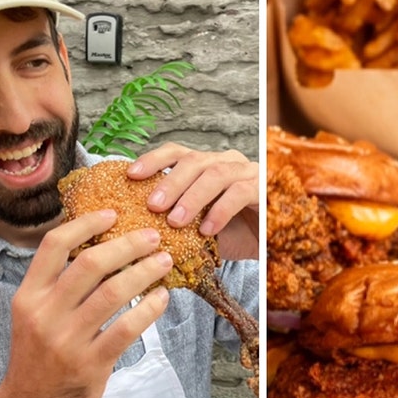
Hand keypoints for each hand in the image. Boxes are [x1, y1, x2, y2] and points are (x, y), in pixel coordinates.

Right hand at [0, 209, 173, 397]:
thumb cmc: (37, 361)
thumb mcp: (33, 318)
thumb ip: (57, 288)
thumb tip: (101, 250)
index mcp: (28, 296)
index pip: (54, 245)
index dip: (86, 224)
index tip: (112, 215)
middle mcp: (44, 314)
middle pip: (90, 264)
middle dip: (127, 245)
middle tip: (152, 237)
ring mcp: (67, 341)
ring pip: (113, 293)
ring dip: (144, 272)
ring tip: (164, 263)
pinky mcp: (89, 365)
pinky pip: (127, 329)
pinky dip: (149, 310)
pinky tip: (162, 299)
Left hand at [126, 142, 259, 259]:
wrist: (267, 245)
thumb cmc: (227, 234)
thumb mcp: (195, 225)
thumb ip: (173, 218)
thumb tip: (135, 226)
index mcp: (205, 164)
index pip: (176, 152)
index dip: (153, 160)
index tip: (131, 175)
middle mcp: (225, 161)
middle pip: (193, 161)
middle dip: (170, 182)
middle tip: (153, 206)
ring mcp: (246, 171)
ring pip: (215, 174)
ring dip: (192, 198)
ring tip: (175, 221)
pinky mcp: (263, 188)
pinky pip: (240, 193)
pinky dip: (220, 211)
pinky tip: (206, 231)